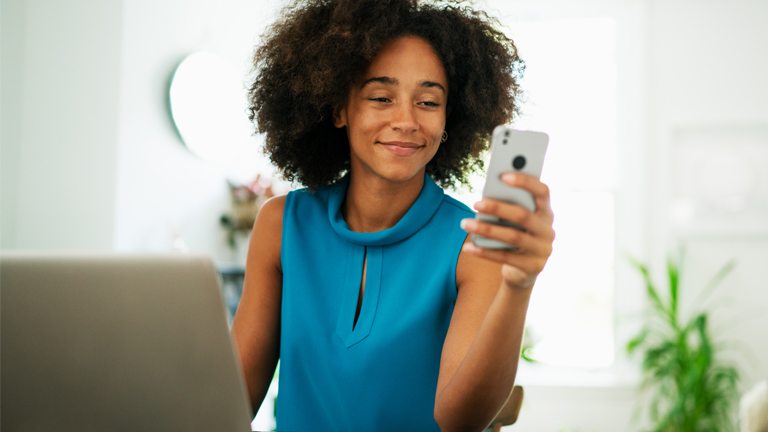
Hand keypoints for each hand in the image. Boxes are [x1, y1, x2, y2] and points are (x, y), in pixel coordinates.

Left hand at [460, 172, 554, 290]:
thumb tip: (485, 197)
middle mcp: (548, 230)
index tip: (502, 175)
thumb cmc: (516, 234)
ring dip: (486, 229)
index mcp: (546, 212)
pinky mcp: (532, 267)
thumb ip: (509, 206)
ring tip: (465, 224)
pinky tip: (468, 247)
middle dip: (498, 208)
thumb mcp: (516, 220)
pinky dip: (484, 252)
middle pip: (523, 215)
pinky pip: (505, 258)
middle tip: (475, 203)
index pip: (542, 191)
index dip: (525, 182)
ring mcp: (542, 250)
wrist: (524, 271)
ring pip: (512, 237)